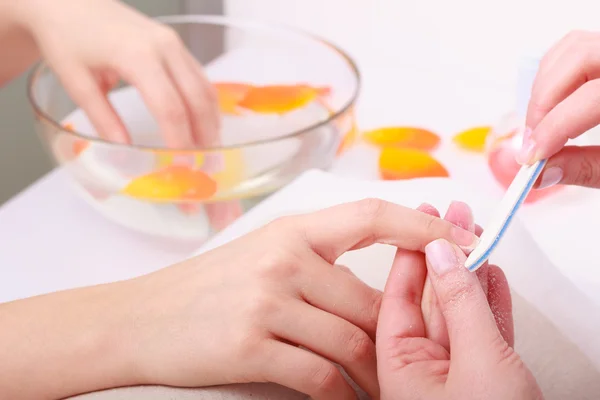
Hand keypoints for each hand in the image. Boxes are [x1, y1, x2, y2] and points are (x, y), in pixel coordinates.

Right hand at [0, 199, 479, 399]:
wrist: (141, 318)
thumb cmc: (207, 286)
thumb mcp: (263, 255)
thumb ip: (318, 263)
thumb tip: (375, 285)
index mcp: (291, 230)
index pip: (371, 216)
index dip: (422, 228)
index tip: (461, 241)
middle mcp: (284, 260)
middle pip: (370, 299)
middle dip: (398, 332)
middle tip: (420, 349)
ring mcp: (268, 302)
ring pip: (352, 340)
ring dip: (373, 370)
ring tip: (385, 384)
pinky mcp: (252, 347)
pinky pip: (319, 376)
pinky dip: (339, 394)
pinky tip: (344, 398)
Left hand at [14, 0, 218, 147]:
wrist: (67, 2)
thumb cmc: (66, 37)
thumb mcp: (76, 81)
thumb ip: (103, 118)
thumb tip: (124, 151)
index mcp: (137, 55)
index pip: (169, 106)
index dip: (179, 139)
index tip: (182, 165)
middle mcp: (163, 46)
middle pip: (196, 98)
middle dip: (204, 134)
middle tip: (205, 163)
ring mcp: (172, 42)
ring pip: (204, 86)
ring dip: (210, 119)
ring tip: (208, 148)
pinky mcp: (174, 43)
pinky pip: (199, 76)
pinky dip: (204, 102)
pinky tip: (202, 122)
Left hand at [376, 202, 542, 399]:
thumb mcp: (477, 361)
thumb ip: (461, 305)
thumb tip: (443, 253)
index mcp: (401, 367)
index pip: (400, 297)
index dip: (413, 253)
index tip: (424, 217)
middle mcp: (422, 368)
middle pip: (432, 299)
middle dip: (447, 255)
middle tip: (457, 216)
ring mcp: (455, 374)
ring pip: (461, 313)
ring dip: (472, 274)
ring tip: (479, 235)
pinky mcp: (487, 382)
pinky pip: (485, 334)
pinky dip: (492, 304)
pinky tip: (492, 275)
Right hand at [519, 30, 599, 188]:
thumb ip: (587, 168)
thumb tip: (544, 171)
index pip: (592, 96)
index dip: (554, 127)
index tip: (533, 157)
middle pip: (578, 59)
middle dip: (543, 103)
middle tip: (533, 141)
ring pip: (572, 49)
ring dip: (545, 86)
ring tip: (541, 124)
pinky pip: (576, 48)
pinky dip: (554, 74)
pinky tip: (554, 105)